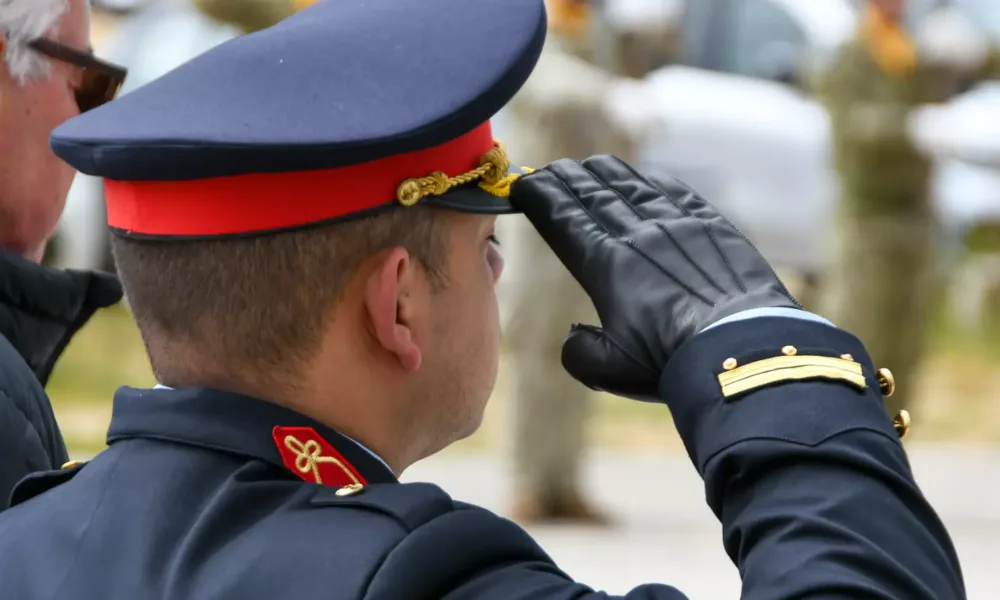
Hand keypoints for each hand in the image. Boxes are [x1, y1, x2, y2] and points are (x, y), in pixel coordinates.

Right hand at [509, 155, 800, 401]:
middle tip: (549, 169)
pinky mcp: (714, 227)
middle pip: (593, 195)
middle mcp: (638, 235)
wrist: (740, 353)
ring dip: (606, 174)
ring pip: (633, 187)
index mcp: (606, 265)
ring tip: (589, 165)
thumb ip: (578, 351)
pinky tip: (646, 178)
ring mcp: (678, 226)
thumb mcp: (608, 369)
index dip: (539, 197)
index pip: (562, 218)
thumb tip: (574, 335)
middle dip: (566, 180)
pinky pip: (677, 193)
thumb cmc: (670, 364)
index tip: (522, 185)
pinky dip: (654, 182)